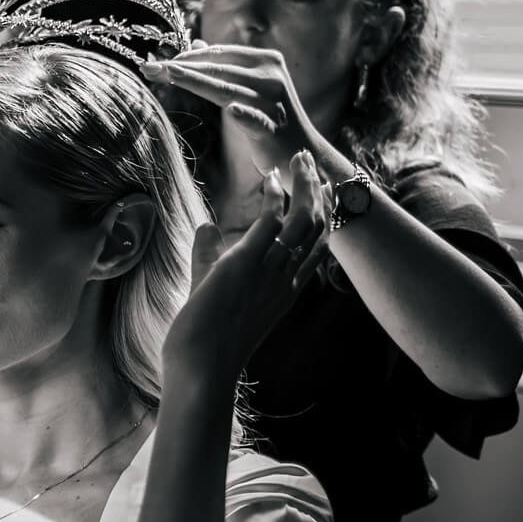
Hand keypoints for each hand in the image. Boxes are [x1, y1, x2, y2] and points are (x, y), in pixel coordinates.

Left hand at [140, 42, 323, 174]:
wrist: (299, 151)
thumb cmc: (268, 117)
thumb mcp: (248, 86)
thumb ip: (224, 65)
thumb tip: (197, 45)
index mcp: (265, 60)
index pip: (219, 54)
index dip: (187, 56)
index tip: (157, 62)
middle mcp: (271, 76)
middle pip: (219, 69)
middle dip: (181, 67)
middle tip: (149, 67)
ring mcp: (273, 102)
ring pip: (228, 90)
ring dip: (196, 82)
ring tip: (169, 75)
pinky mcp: (273, 128)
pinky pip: (255, 120)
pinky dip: (244, 115)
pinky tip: (232, 112)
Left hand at [164, 150, 329, 376]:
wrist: (199, 362)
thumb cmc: (204, 333)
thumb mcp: (210, 284)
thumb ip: (209, 253)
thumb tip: (205, 226)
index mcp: (284, 288)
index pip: (317, 246)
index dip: (324, 213)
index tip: (323, 188)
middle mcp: (285, 278)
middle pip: (318, 226)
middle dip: (317, 190)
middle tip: (309, 162)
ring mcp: (269, 271)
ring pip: (304, 220)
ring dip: (304, 185)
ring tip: (298, 159)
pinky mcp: (246, 264)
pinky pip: (272, 222)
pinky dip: (276, 196)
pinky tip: (272, 179)